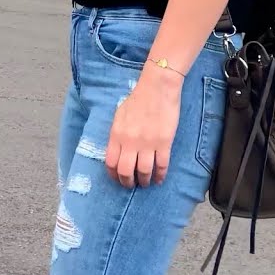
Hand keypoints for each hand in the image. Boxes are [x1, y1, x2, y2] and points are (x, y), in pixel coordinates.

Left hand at [104, 70, 181, 187]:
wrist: (157, 89)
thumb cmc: (137, 100)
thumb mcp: (119, 116)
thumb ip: (117, 134)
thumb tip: (117, 150)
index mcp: (116, 134)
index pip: (110, 162)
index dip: (113, 174)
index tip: (117, 178)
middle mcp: (130, 142)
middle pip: (125, 171)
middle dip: (127, 182)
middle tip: (131, 185)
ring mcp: (148, 144)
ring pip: (144, 171)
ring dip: (144, 181)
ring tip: (146, 183)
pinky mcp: (164, 143)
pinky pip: (162, 165)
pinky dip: (160, 175)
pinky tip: (159, 178)